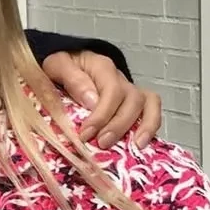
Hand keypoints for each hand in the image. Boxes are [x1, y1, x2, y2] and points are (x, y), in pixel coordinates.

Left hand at [41, 50, 161, 149]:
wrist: (66, 62)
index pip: (111, 91)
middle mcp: (120, 78)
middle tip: (101, 143)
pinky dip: (151, 126)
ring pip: (148, 104)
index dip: (102, 115)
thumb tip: (92, 101)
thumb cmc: (62, 65)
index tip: (86, 134)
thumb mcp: (57, 65)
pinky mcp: (133, 100)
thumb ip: (73, 79)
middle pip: (132, 100)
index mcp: (102, 67)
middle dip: (118, 126)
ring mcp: (129, 89)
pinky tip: (141, 143)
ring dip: (143, 127)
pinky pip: (152, 109)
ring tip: (134, 147)